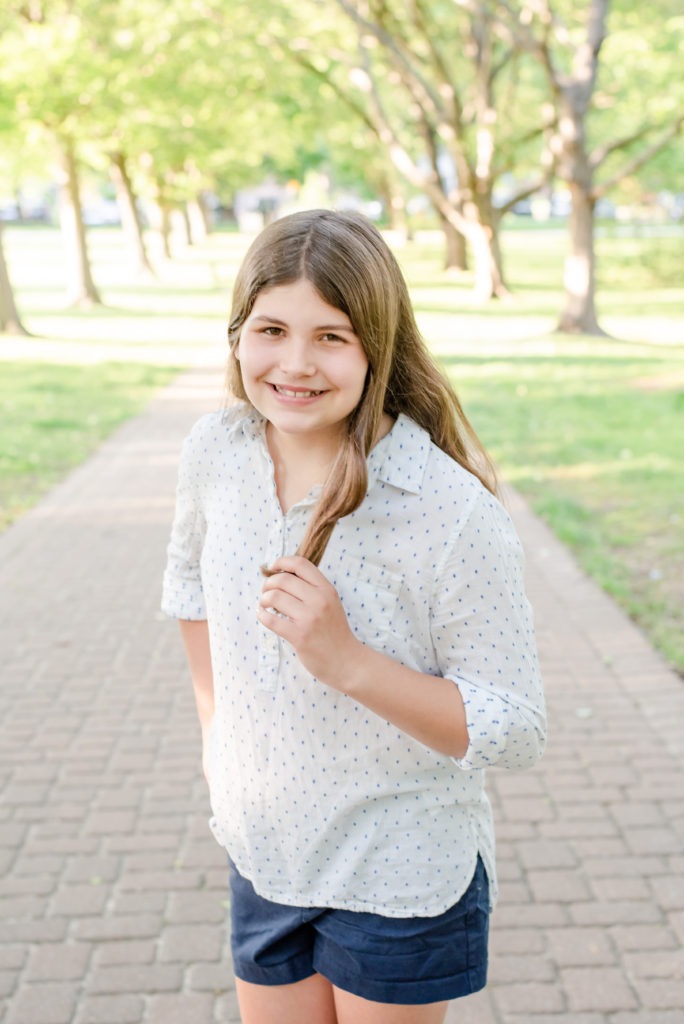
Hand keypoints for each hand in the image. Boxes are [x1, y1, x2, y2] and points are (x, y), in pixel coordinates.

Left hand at [257, 555, 360, 687]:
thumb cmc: (335, 632)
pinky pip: (271, 620)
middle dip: (268, 584)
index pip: (301, 564)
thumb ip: (312, 589)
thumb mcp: (331, 603)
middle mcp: (319, 600)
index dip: (282, 562)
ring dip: (264, 599)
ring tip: (265, 605)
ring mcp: (309, 618)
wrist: (346, 661)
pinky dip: (262, 615)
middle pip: (283, 580)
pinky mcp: (299, 636)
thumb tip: (282, 575)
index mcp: (327, 589)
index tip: (273, 567)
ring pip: (274, 597)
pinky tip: (263, 615)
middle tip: (266, 592)